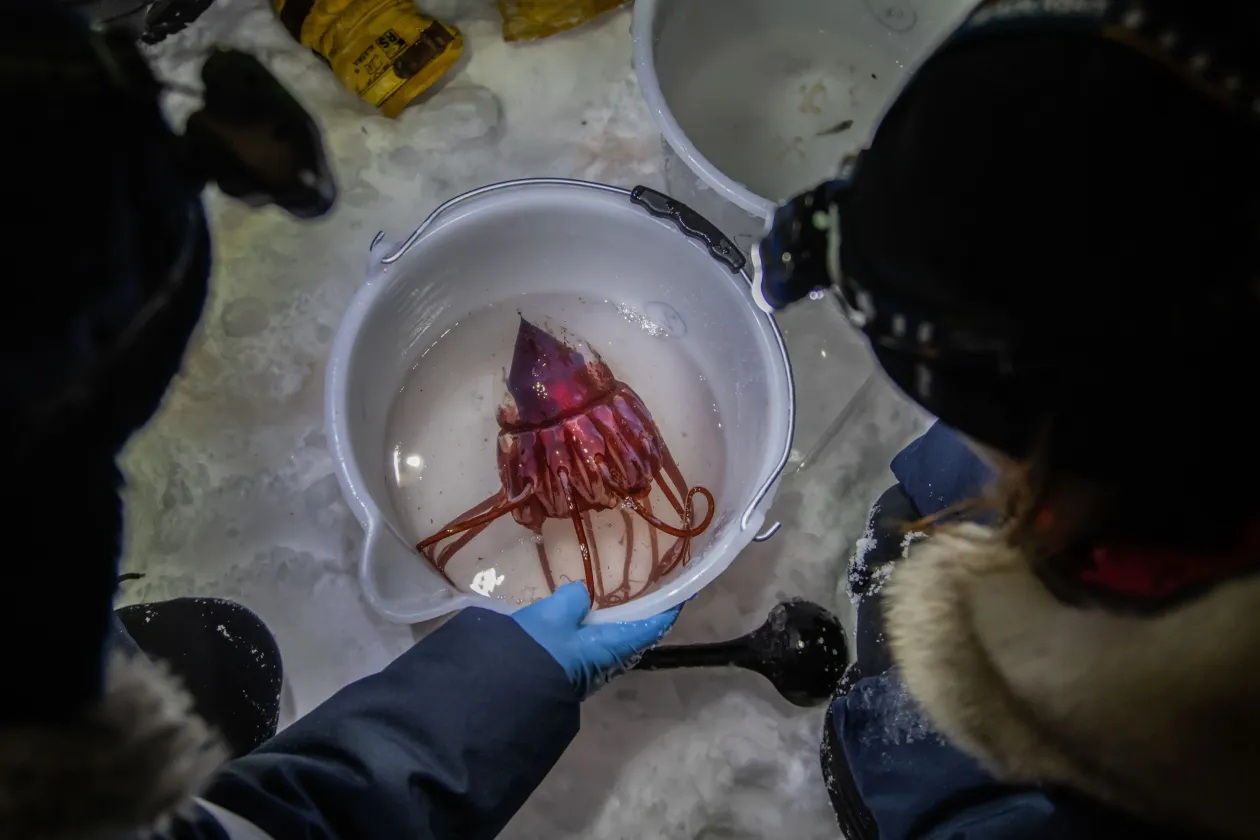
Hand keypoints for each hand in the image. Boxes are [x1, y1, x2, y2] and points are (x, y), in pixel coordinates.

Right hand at [513, 582, 680, 697]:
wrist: (503, 696)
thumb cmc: (537, 652)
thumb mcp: (553, 615)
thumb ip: (572, 600)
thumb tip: (580, 595)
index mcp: (613, 646)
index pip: (653, 625)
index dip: (669, 608)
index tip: (683, 591)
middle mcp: (607, 661)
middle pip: (634, 634)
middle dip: (642, 612)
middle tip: (645, 586)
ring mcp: (587, 669)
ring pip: (610, 640)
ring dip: (615, 620)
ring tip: (614, 595)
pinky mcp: (567, 672)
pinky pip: (590, 645)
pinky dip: (594, 627)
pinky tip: (580, 615)